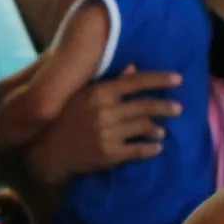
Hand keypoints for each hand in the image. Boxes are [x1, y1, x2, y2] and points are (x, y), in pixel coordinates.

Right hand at [22, 69, 180, 183]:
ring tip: (161, 131)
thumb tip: (134, 68)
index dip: (159, 79)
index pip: (136, 82)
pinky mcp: (108, 154)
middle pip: (145, 106)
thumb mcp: (82, 95)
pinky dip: (151, 149)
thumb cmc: (62, 119)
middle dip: (165, 107)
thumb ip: (109, 82)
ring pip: (143, 128)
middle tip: (178, 108)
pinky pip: (138, 150)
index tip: (179, 78)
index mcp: (99, 93)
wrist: (44, 151)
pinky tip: (157, 148)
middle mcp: (105, 111)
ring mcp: (107, 133)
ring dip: (157, 129)